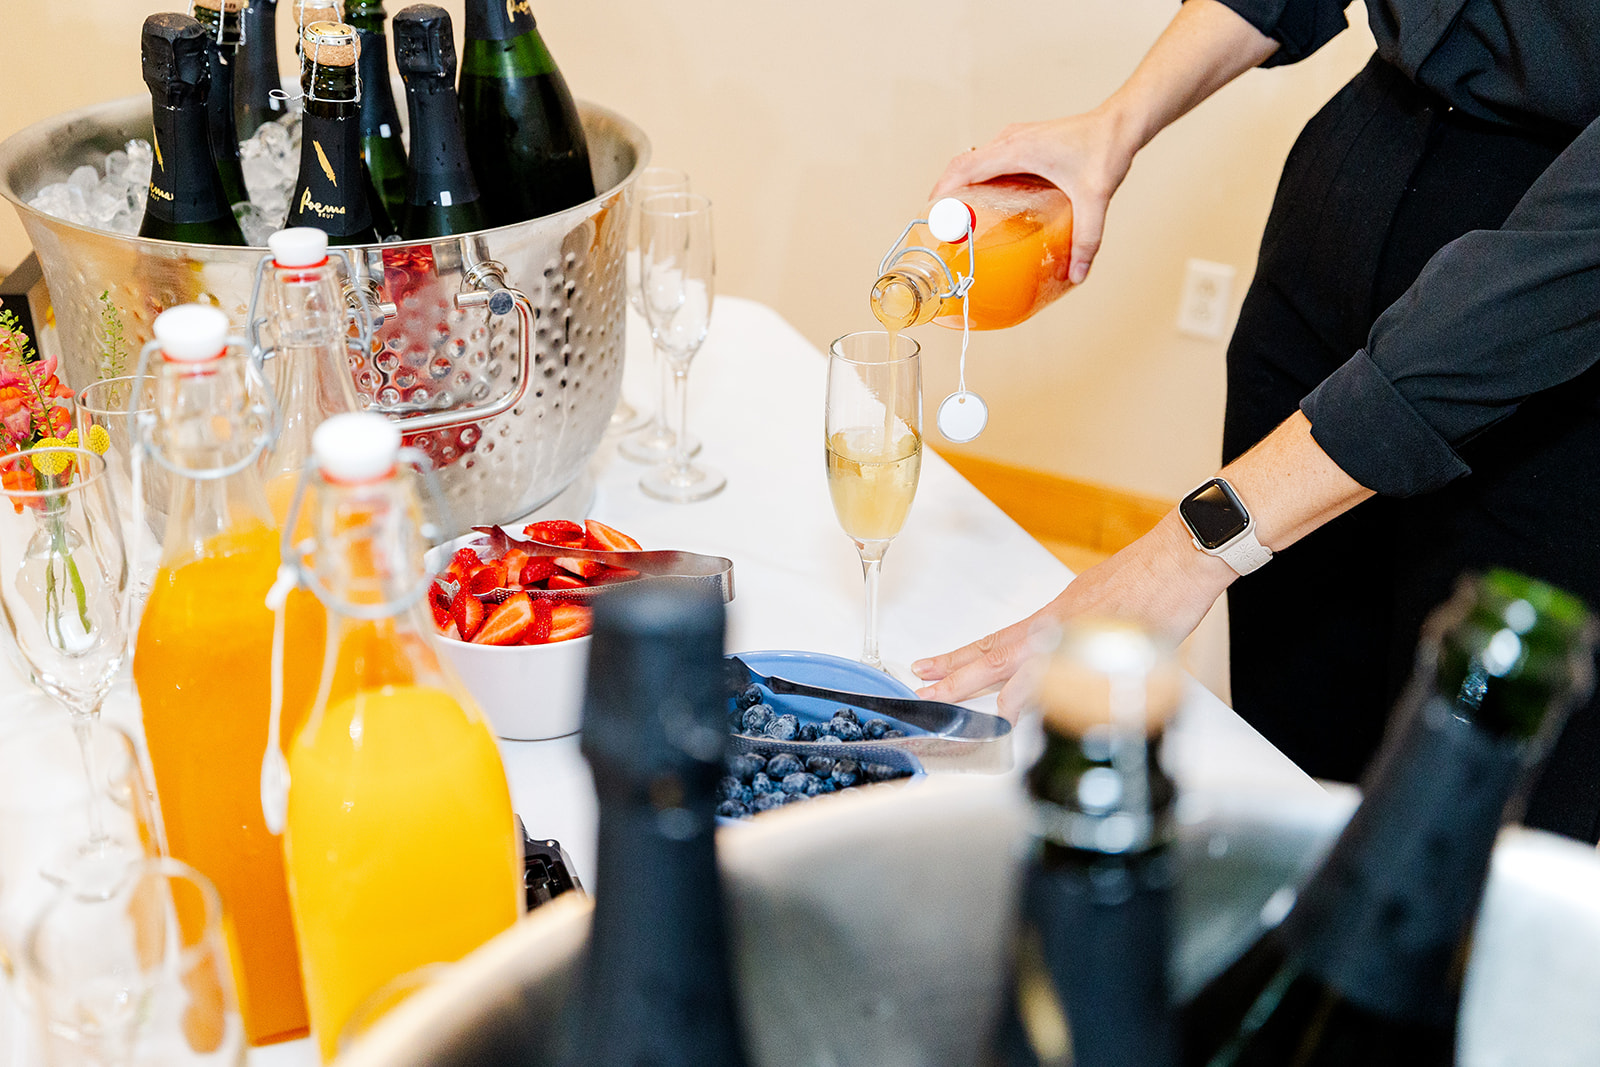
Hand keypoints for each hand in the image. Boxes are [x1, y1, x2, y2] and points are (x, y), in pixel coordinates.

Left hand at [912, 512, 1233, 717]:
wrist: (1183, 554)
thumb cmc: (1150, 579)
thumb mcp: (1100, 608)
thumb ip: (1079, 637)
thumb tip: (1068, 661)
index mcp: (1055, 618)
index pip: (996, 644)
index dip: (961, 659)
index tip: (933, 669)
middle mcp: (1059, 625)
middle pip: (996, 655)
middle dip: (957, 677)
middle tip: (924, 687)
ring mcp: (1082, 633)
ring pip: (1028, 667)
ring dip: (1003, 696)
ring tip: (976, 713)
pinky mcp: (1108, 640)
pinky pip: (1070, 673)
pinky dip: (1051, 695)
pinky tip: (1039, 711)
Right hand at [930, 109, 1134, 285]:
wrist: (1120, 122)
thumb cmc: (1105, 149)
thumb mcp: (1095, 199)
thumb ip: (1087, 238)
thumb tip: (1077, 274)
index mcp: (1017, 149)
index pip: (964, 168)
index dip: (942, 191)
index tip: (931, 217)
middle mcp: (1010, 140)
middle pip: (961, 165)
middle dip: (945, 194)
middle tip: (942, 227)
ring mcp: (1015, 138)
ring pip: (973, 160)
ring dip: (960, 185)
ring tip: (958, 217)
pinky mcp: (1023, 141)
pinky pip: (989, 159)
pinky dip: (978, 178)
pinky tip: (987, 201)